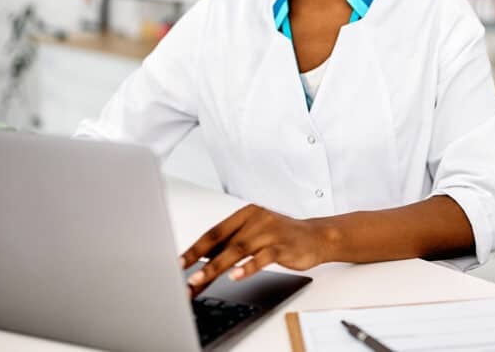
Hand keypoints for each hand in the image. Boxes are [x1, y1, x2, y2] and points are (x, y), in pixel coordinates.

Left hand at [179, 204, 331, 296]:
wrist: (316, 236)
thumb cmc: (282, 236)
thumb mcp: (254, 235)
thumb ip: (231, 245)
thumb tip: (201, 261)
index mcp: (245, 214)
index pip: (214, 232)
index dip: (194, 248)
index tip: (178, 263)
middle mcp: (256, 219)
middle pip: (222, 241)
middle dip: (200, 261)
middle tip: (185, 278)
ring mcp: (270, 231)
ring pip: (238, 250)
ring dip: (216, 267)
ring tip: (200, 280)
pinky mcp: (283, 245)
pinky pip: (262, 257)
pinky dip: (248, 268)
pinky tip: (236, 276)